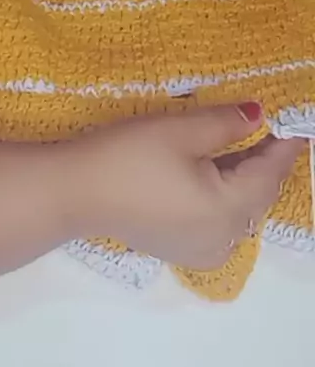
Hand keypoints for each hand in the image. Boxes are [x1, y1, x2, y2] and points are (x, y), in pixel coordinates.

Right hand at [68, 103, 303, 268]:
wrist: (74, 193)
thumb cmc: (128, 157)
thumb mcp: (181, 130)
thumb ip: (228, 123)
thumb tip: (259, 116)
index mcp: (227, 209)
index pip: (269, 174)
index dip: (284, 147)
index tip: (295, 125)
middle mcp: (222, 239)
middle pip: (257, 197)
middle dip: (264, 163)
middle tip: (266, 129)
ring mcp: (200, 250)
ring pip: (239, 212)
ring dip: (243, 181)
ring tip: (239, 147)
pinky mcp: (180, 250)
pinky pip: (218, 224)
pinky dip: (223, 199)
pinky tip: (213, 175)